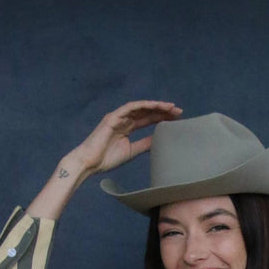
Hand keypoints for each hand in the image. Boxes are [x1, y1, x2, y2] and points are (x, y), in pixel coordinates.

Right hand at [66, 100, 182, 176]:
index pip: (147, 119)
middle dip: (162, 111)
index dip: (162, 118)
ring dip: (155, 106)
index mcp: (127, 127)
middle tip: (179, 112)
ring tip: (170, 108)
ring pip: (140, 107)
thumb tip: (160, 140)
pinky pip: (129, 107)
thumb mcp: (131, 151)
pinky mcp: (112, 117)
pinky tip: (155, 105)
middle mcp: (124, 119)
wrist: (90, 163)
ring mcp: (118, 117)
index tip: (177, 120)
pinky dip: (143, 105)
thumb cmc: (107, 159)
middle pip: (146, 112)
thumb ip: (144, 144)